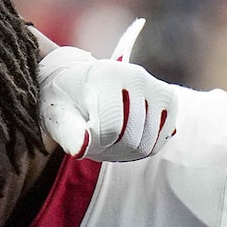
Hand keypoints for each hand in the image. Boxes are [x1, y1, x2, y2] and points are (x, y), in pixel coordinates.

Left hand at [38, 19, 178, 161]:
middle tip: (93, 139)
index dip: (93, 144)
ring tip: (107, 137)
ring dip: (124, 152)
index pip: (109, 129)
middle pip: (131, 140)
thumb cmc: (67, 101)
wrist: (82, 82)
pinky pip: (160, 141)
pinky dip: (142, 147)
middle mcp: (136, 76)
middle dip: (110, 150)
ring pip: (147, 145)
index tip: (81, 134)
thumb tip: (81, 148)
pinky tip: (125, 135)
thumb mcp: (57, 115)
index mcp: (105, 75)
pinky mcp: (168, 98)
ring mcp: (155, 86)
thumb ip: (68, 132)